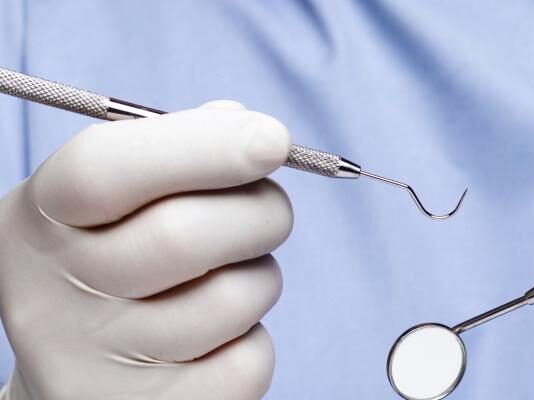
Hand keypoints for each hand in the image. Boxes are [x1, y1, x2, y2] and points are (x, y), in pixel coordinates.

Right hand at [0, 101, 292, 399]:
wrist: (78, 373)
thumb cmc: (112, 265)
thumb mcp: (111, 202)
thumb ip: (174, 152)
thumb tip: (248, 127)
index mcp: (43, 218)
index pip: (106, 171)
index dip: (202, 147)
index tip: (273, 138)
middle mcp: (54, 294)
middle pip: (185, 235)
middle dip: (262, 211)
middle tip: (270, 211)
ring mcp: (98, 363)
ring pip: (233, 299)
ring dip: (260, 277)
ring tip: (230, 278)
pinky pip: (248, 361)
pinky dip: (253, 339)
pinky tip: (218, 336)